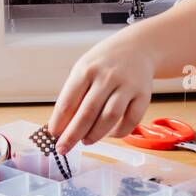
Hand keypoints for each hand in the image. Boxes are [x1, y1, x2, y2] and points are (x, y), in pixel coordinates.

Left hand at [49, 30, 155, 154]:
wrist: (138, 47)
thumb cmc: (105, 63)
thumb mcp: (84, 69)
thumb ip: (74, 95)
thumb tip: (61, 126)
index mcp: (87, 69)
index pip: (68, 100)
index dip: (59, 122)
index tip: (52, 136)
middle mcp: (108, 76)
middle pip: (87, 112)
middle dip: (72, 135)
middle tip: (63, 148)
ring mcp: (127, 85)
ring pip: (110, 117)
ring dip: (95, 134)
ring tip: (86, 141)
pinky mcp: (143, 95)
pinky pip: (131, 120)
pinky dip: (119, 132)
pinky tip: (109, 134)